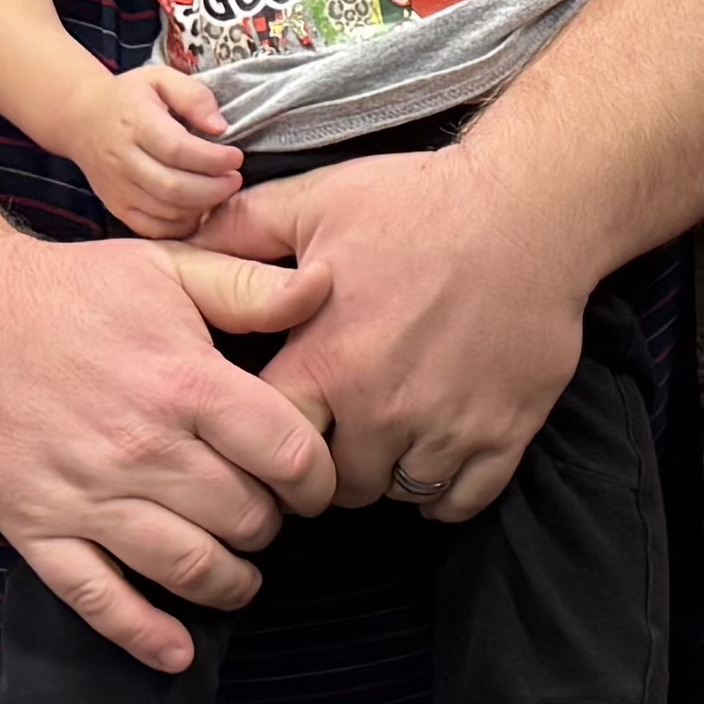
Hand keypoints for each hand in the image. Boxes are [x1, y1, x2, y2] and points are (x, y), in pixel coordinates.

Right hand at [0, 233, 338, 674]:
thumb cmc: (74, 290)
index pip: (289, 454)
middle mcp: (142, 447)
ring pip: (188, 567)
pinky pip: (99, 600)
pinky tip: (179, 650)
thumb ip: (251, 286)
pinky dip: (145, 635)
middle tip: (271, 518)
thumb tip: (326, 286)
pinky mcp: (38, 529)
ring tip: (242, 573)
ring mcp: (88, 495)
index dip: (319, 479)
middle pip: (246, 517)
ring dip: (231, 583)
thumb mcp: (168, 266)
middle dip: (274, 526)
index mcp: (184, 382)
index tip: (317, 483)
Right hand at [64, 63, 239, 238]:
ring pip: (164, 211)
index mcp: (135, 123)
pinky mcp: (115, 205)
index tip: (236, 157)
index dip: (212, 159)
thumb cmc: (128, 97)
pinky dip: (178, 226)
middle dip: (214, 189)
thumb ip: (193, 97)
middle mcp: (122, 159)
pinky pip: (150, 227)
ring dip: (200, 207)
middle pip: (173, 187)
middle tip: (234, 179)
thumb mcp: (160, 78)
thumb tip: (220, 128)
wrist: (80, 117)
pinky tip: (196, 209)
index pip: (177, 149)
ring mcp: (116, 187)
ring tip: (219, 192)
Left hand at [191, 137, 582, 517]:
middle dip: (326, 468)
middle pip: (331, 486)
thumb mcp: (317, 201)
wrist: (531, 206)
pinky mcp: (504, 434)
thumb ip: (240, 231)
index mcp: (327, 361)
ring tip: (386, 439)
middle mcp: (381, 408)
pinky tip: (435, 457)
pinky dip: (443, 492)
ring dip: (385, 475)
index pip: (268, 447)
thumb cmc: (420, 200)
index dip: (265, 444)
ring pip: (394, 496)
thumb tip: (172, 237)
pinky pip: (458, 502)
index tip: (277, 431)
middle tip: (336, 437)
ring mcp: (446, 427)